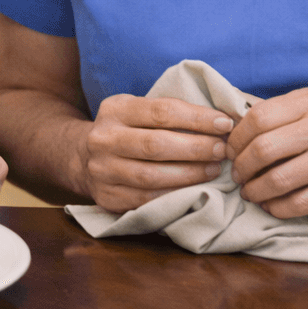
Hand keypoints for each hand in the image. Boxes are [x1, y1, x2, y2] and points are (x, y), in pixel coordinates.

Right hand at [80, 94, 234, 213]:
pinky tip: (194, 188)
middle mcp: (103, 139)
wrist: (83, 157)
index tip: (224, 123)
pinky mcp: (106, 196)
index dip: (197, 118)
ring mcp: (101, 170)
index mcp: (114, 109)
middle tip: (222, 150)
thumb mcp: (138, 110)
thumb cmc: (127, 130)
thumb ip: (170, 112)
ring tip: (214, 169)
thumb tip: (220, 119)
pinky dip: (174, 194)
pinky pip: (145, 199)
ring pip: (151, 176)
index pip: (161, 111)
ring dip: (189, 174)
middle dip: (196, 148)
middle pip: (155, 144)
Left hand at [226, 87, 307, 218]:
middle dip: (241, 166)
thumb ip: (278, 111)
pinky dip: (278, 208)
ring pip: (279, 180)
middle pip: (264, 149)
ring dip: (255, 191)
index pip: (258, 118)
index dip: (236, 138)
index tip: (230, 149)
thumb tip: (232, 126)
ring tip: (250, 191)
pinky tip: (271, 205)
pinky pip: (301, 203)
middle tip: (237, 174)